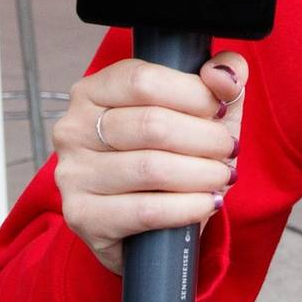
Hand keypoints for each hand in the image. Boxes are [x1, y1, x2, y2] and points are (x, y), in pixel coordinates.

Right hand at [53, 53, 246, 274]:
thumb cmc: (172, 155)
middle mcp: (73, 129)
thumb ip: (222, 78)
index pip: (143, 81)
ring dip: (201, 173)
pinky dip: (188, 207)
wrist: (147, 226)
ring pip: (151, 168)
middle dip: (204, 137)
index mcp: (93, 91)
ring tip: (221, 176)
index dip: (192, 94)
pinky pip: (147, 211)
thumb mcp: (201, 111)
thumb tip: (221, 74)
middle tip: (227, 148)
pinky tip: (207, 202)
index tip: (219, 109)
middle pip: (151, 124)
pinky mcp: (84, 217)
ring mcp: (74, 175)